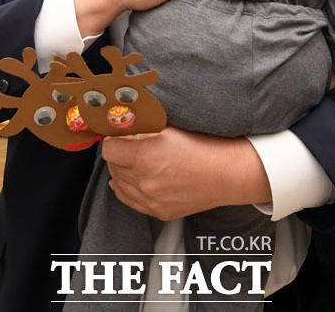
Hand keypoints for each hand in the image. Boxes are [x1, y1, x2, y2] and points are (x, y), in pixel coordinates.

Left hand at [101, 126, 271, 220]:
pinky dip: (128, 189)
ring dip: (123, 171)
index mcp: (145, 156)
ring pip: (119, 184)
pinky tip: (136, 179)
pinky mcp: (158, 212)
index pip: (108, 149)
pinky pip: (129, 201)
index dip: (113, 139)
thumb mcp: (168, 128)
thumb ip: (141, 127)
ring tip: (137, 161)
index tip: (119, 135)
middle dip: (119, 154)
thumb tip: (121, 122)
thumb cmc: (202, 146)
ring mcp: (150, 200)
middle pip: (112, 166)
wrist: (226, 173)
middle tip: (131, 145)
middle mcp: (144, 181)